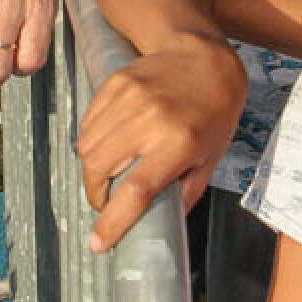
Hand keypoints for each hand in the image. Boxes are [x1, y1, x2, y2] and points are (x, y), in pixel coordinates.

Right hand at [77, 35, 246, 251]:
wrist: (206, 57)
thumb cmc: (215, 111)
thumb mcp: (211, 158)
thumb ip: (185, 193)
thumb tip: (160, 226)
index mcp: (178, 143)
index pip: (135, 191)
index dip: (112, 222)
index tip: (99, 243)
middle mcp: (150, 119)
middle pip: (99, 169)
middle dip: (96, 195)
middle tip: (107, 202)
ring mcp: (130, 97)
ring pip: (87, 146)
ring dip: (93, 168)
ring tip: (111, 170)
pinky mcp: (116, 82)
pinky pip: (88, 122)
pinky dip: (92, 140)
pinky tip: (111, 142)